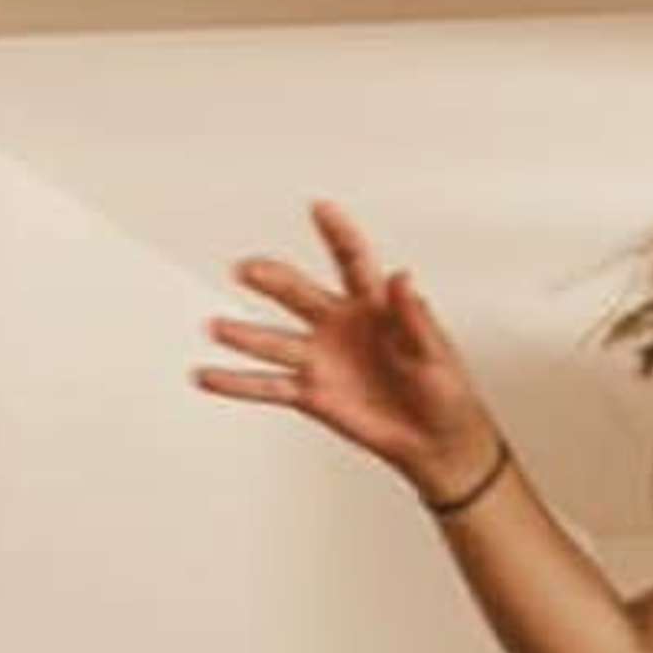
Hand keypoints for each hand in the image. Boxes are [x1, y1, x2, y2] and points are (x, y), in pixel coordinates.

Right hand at [196, 202, 501, 501]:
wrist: (438, 444)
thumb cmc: (445, 396)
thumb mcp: (437, 354)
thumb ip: (417, 318)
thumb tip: (403, 278)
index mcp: (375, 308)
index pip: (353, 262)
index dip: (338, 235)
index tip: (320, 208)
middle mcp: (339, 326)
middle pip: (298, 294)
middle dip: (274, 280)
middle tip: (247, 269)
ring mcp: (321, 359)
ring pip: (274, 341)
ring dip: (244, 335)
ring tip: (216, 328)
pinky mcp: (311, 393)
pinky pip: (267, 385)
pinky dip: (236, 383)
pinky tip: (206, 376)